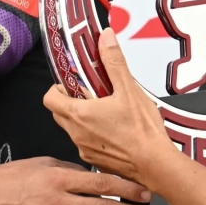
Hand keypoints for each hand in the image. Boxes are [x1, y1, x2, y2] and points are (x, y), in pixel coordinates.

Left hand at [43, 29, 176, 190]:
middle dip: (72, 100)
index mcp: (79, 114)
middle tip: (94, 93)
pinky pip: (86, 142)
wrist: (155, 166)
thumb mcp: (129, 89)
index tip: (74, 81)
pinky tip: (116, 129)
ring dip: (84, 117)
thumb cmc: (142, 133)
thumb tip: (105, 38)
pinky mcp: (95, 160)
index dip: (59, 87)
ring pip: (73, 128)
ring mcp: (84, 149)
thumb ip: (113, 61)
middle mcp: (76, 133)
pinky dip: (94, 134)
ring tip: (108, 111)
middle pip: (59, 112)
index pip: (50, 97)